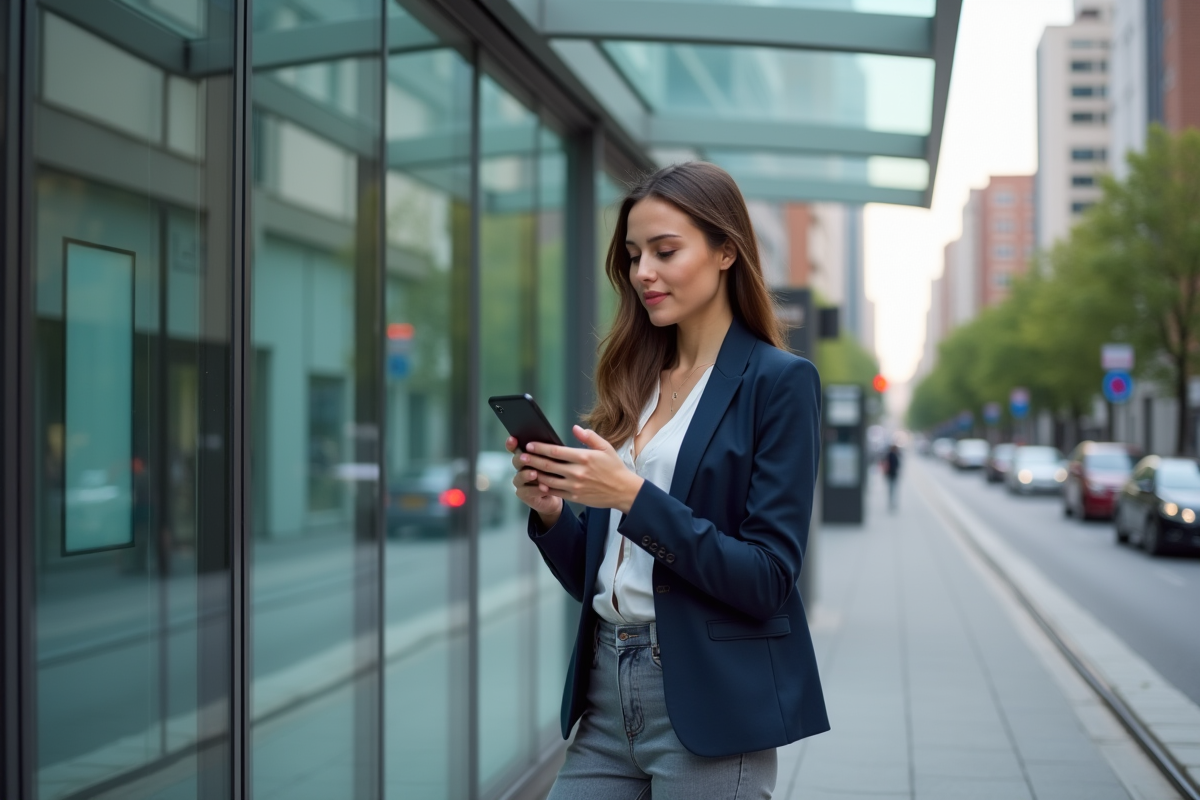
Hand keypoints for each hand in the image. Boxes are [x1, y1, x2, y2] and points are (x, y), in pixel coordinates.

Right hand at [507, 436, 563, 525]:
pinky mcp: (524, 493)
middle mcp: (521, 467)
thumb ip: (554, 450)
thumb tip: (559, 440)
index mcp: (527, 455)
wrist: (559, 492)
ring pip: (519, 477)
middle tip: (525, 457)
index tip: (513, 438)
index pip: (516, 447)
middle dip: (520, 458)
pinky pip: (526, 491)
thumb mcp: (557, 459)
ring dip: (526, 475)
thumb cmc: (558, 471)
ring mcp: (521, 481)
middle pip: (516, 461)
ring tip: (534, 474)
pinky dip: (535, 489)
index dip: (512, 443)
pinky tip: (544, 488)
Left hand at [517, 425, 644, 513]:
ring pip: (549, 480)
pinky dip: (545, 488)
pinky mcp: (575, 497)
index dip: (540, 447)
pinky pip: (556, 492)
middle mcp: (577, 472)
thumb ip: (589, 437)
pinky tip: (539, 483)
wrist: (623, 491)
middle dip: (533, 460)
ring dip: (535, 474)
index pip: (556, 451)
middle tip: (522, 456)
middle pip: (548, 465)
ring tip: (526, 469)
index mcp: (583, 457)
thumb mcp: (605, 448)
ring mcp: (575, 486)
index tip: (530, 444)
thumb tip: (575, 428)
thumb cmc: (615, 468)